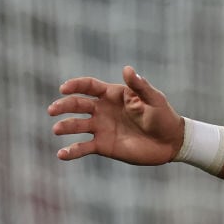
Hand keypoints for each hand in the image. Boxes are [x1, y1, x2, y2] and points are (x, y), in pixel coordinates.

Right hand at [49, 66, 183, 164]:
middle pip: (78, 104)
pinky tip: (62, 154)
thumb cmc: (163, 116)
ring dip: (65, 126)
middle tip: (53, 109)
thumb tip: (127, 69)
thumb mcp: (153, 99)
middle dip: (64, 105)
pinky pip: (83, 147)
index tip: (64, 88)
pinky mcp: (103, 146)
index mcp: (113, 95)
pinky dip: (71, 151)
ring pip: (76, 125)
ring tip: (58, 129)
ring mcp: (101, 128)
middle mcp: (103, 110)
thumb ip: (139, 86)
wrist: (170, 141)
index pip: (89, 86)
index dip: (75, 85)